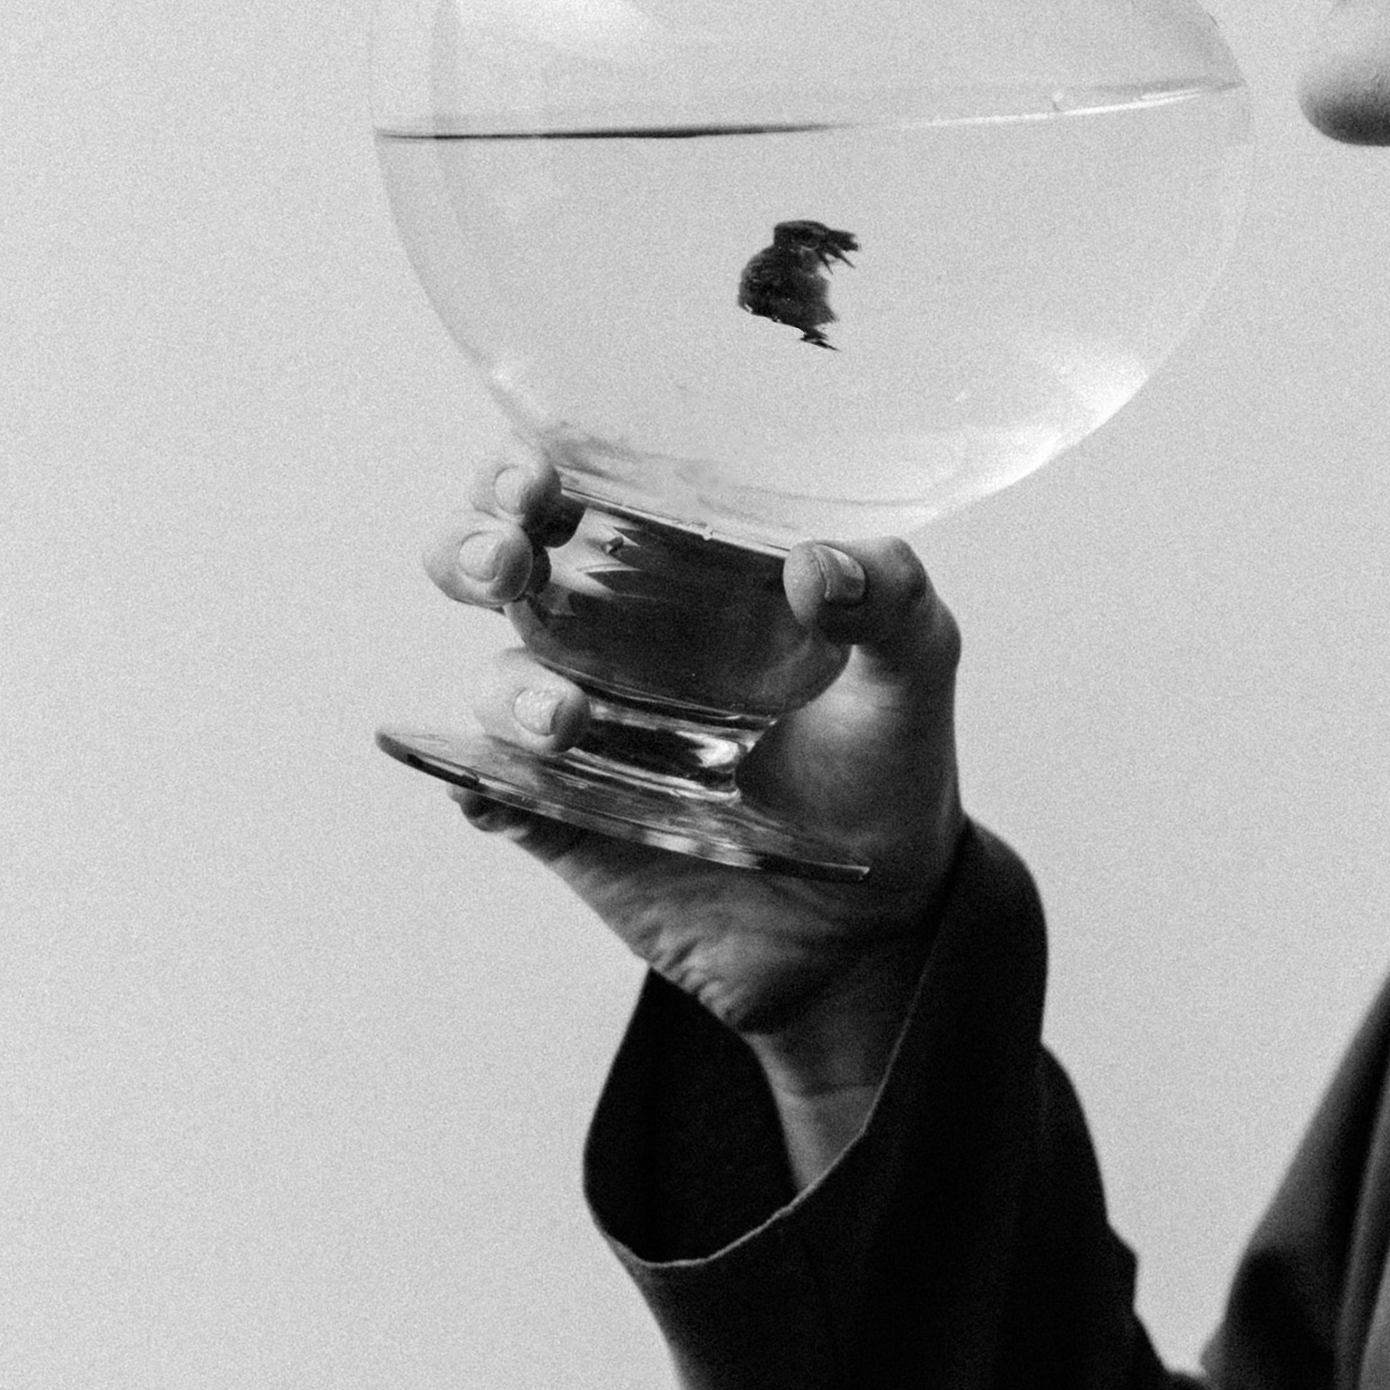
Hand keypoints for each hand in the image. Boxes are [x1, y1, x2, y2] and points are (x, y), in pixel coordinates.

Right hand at [425, 451, 965, 1119]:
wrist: (868, 929)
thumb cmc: (886, 770)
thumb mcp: (914, 671)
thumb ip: (892, 601)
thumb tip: (817, 565)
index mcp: (686, 568)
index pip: (587, 481)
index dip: (538, 460)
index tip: (539, 468)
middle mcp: (614, 632)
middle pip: (496, 556)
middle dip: (475, 543)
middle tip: (511, 555)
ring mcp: (579, 726)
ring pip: (497, 677)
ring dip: (514, 684)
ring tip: (572, 717)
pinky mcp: (563, 817)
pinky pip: (487, 789)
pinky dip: (478, 780)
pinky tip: (501, 788)